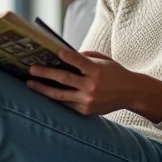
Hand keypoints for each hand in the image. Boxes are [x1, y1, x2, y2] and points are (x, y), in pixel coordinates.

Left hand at [26, 49, 161, 119]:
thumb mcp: (103, 60)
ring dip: (43, 89)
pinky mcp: (85, 110)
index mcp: (98, 71)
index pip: (80, 62)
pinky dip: (54, 98)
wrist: (131, 93)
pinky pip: (66, 104)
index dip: (67, 57)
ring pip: (61, 95)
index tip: (55, 52)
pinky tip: (43, 93)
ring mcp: (88, 100)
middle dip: (46, 74)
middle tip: (31, 69)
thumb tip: (63, 56)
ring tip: (30, 83)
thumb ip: (85, 57)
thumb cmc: (114, 73)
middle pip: (65, 79)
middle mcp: (92, 86)